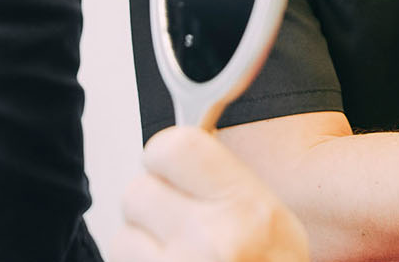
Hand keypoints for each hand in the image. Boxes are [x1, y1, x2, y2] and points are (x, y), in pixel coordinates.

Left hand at [119, 126, 308, 261]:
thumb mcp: (275, 225)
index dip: (164, 159)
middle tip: (180, 229)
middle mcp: (210, 241)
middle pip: (137, 192)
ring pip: (123, 239)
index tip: (172, 171)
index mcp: (248, 210)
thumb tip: (178, 152)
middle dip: (152, 211)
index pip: (171, 146)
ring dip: (143, 251)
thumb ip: (227, 185)